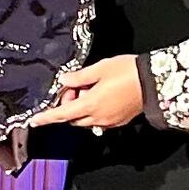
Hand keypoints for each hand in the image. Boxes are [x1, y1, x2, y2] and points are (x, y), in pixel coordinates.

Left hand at [25, 55, 144, 132]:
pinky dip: (94, 110)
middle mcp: (98, 117)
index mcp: (91, 104)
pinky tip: (101, 94)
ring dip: (81, 108)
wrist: (154, 82)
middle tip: (74, 85)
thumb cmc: (129, 72)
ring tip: (90, 87)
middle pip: (73, 117)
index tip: (34, 120)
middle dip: (68, 105)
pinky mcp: (119, 121)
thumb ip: (79, 77)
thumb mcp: (100, 68)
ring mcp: (110, 121)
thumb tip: (64, 80)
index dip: (47, 117)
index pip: (62, 114)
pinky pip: (99, 120)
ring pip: (86, 120)